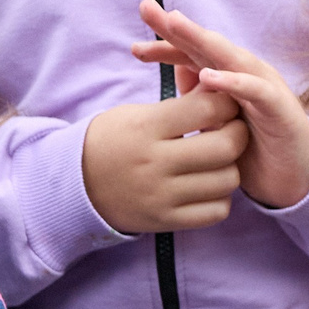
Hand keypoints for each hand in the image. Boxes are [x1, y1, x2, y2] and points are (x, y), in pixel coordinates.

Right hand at [81, 88, 248, 234]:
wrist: (71, 184)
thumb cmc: (113, 140)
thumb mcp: (139, 113)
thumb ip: (183, 103)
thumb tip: (225, 87)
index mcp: (145, 128)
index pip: (208, 109)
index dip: (226, 103)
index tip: (224, 105)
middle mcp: (153, 163)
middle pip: (226, 147)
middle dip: (237, 134)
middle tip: (231, 131)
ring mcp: (159, 196)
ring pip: (227, 180)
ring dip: (230, 167)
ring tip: (215, 160)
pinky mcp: (164, 221)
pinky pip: (217, 211)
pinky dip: (220, 198)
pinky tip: (206, 186)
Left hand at [133, 0, 308, 210]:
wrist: (293, 178)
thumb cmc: (254, 148)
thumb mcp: (217, 121)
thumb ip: (201, 95)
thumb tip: (179, 68)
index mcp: (229, 78)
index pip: (193, 55)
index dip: (165, 47)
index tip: (134, 49)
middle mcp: (247, 75)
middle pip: (207, 45)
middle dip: (177, 27)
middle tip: (147, 8)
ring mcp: (265, 87)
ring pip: (231, 57)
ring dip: (202, 40)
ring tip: (175, 25)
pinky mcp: (280, 107)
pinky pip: (256, 90)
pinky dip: (234, 81)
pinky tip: (209, 75)